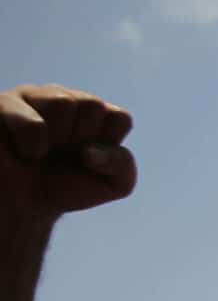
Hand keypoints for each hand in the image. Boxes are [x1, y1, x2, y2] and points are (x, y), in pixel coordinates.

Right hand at [0, 85, 137, 241]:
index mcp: (94, 114)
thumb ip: (123, 165)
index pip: (119, 117)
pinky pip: (31, 123)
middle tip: (60, 154)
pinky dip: (32, 146)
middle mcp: (64, 98)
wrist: (22, 204)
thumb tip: (91, 152)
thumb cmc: (65, 186)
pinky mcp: (4, 104)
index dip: (106, 147)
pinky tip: (23, 152)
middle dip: (79, 140)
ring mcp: (32, 96)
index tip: (88, 161)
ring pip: (62, 103)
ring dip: (55, 138)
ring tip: (41, 151)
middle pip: (92, 105)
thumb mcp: (112, 184)